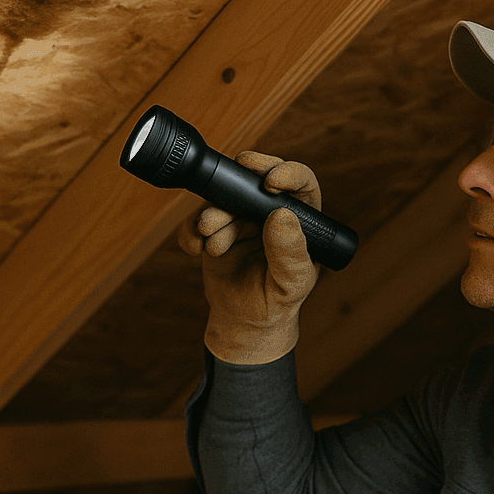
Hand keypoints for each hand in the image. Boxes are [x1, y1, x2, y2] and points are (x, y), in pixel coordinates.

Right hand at [176, 151, 321, 364]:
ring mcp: (240, 218)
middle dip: (237, 185)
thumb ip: (289, 252)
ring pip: (222, 199)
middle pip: (254, 179)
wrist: (246, 320)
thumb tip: (281, 216)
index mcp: (301, 217)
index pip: (300, 182)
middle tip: (226, 190)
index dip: (287, 172)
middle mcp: (270, 211)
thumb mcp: (292, 281)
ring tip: (216, 245)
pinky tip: (197, 249)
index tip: (271, 183)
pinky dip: (192, 232)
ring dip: (213, 217)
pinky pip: (196, 220)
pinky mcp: (214, 230)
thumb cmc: (278, 300)